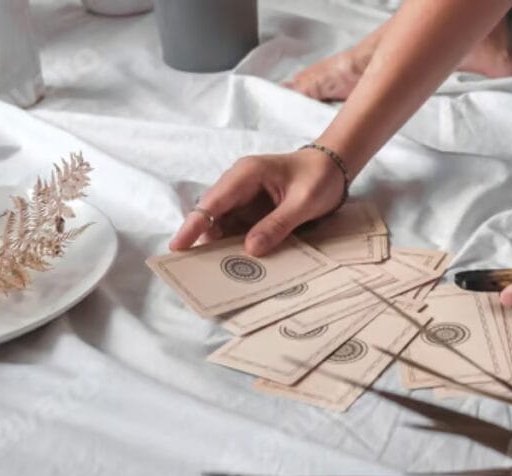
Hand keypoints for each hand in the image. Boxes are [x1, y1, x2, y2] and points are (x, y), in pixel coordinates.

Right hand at [169, 150, 345, 255]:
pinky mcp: (251, 210)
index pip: (212, 202)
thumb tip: (250, 249)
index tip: (178, 247)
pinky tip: (237, 263)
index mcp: (246, 174)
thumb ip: (278, 224)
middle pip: (211, 215)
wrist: (333, 167)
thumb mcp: (303, 202)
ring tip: (216, 273)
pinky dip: (235, 245)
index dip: (194, 225)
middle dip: (203, 240)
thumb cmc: (319, 177)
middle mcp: (238, 184)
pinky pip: (237, 229)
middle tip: (196, 270)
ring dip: (220, 246)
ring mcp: (243, 197)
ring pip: (222, 225)